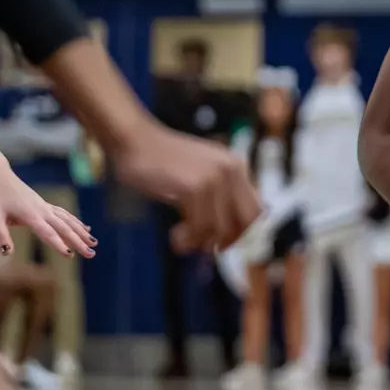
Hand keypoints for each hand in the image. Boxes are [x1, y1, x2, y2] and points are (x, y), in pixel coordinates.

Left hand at [0, 167, 96, 259]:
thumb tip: (7, 253)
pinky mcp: (46, 205)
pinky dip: (77, 222)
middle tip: (92, 254)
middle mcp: (43, 212)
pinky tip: (85, 228)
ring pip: (69, 221)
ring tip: (94, 243)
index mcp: (31, 216)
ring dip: (82, 232)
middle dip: (79, 242)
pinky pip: (65, 214)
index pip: (48, 233)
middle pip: (65, 228)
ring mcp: (46, 207)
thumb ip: (0, 236)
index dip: (59, 245)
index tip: (70, 255)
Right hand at [114, 124, 259, 251]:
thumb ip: (220, 196)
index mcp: (236, 167)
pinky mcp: (195, 186)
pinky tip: (175, 237)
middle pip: (245, 223)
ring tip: (181, 243)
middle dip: (227, 241)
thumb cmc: (162, 162)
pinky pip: (201, 226)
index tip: (222, 244)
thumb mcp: (201, 174)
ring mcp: (214, 177)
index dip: (242, 233)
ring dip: (200, 242)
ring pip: (220, 229)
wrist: (133, 141)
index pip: (256, 211)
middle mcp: (231, 170)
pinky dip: (188, 238)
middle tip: (206, 249)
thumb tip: (232, 234)